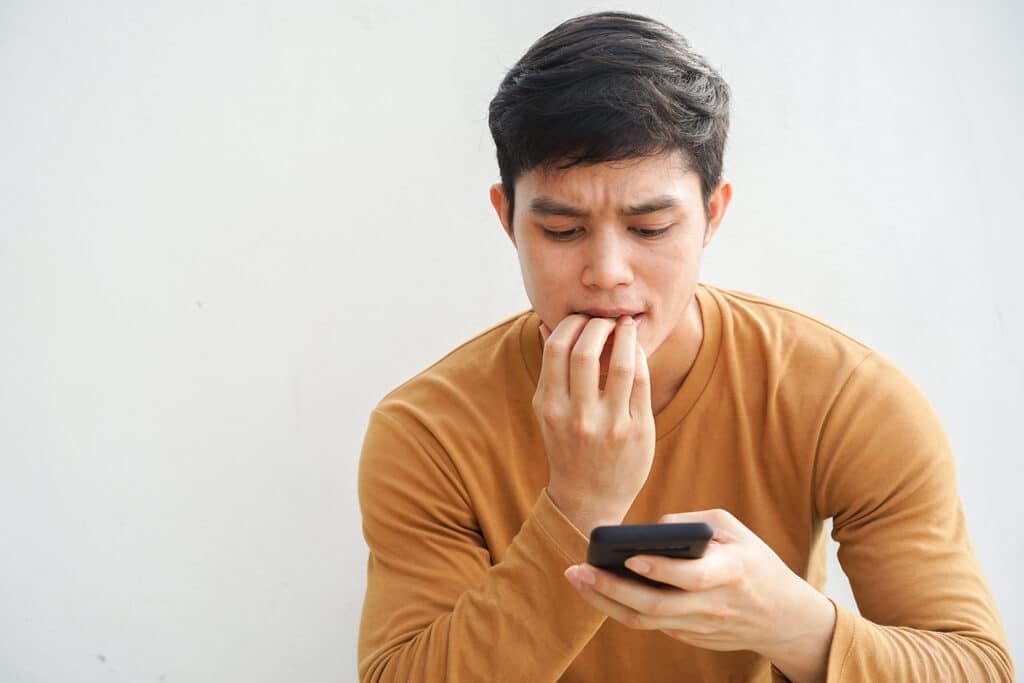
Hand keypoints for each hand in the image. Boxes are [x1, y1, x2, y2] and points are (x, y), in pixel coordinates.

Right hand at [534, 314, 654, 534]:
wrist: (588, 498)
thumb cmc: (567, 446)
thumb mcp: (548, 411)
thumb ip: (549, 370)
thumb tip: (545, 325)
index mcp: (550, 407)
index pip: (556, 348)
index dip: (571, 324)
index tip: (581, 318)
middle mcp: (577, 416)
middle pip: (586, 351)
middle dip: (599, 325)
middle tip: (606, 319)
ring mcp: (609, 425)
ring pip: (620, 365)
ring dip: (625, 335)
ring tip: (625, 325)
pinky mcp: (636, 431)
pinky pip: (641, 382)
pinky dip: (639, 358)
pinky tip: (636, 351)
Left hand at [564, 509, 835, 682]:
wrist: (784, 618)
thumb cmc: (754, 562)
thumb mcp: (735, 530)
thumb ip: (694, 523)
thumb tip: (652, 528)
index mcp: (732, 573)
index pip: (693, 578)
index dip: (661, 570)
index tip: (630, 557)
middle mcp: (713, 605)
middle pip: (656, 606)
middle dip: (612, 589)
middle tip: (578, 570)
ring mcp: (700, 627)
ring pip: (645, 622)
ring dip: (605, 602)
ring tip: (577, 579)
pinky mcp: (690, 638)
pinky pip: (650, 625)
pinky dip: (621, 608)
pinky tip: (598, 590)